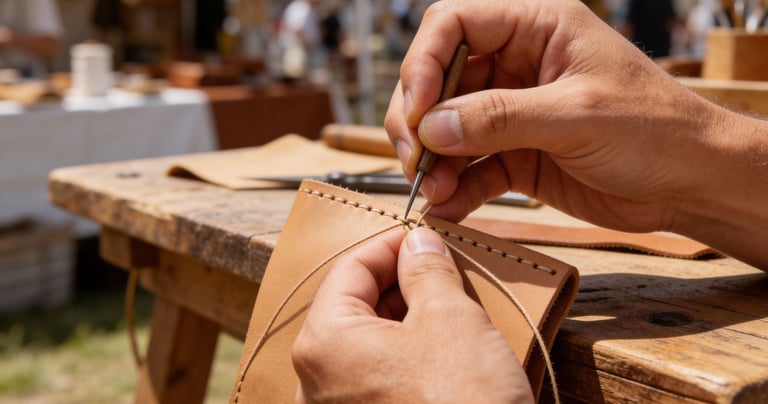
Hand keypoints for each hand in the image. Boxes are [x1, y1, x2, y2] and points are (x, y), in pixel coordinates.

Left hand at [292, 227, 533, 402]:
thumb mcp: (450, 319)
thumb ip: (426, 271)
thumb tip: (418, 242)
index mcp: (323, 343)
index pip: (350, 269)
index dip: (390, 244)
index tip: (423, 237)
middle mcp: (315, 382)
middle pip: (353, 307)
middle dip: (399, 284)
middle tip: (442, 271)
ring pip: (365, 343)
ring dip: (404, 318)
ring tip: (448, 308)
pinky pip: (374, 376)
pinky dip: (403, 354)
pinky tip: (440, 351)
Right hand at [385, 0, 767, 269]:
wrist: (690, 184)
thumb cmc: (655, 130)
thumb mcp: (577, 115)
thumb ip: (501, 117)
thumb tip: (432, 126)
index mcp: (535, 29)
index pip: (453, 25)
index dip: (424, 64)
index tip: (417, 111)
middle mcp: (516, 65)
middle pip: (438, 79)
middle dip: (419, 120)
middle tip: (416, 158)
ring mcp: (512, 112)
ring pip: (447, 128)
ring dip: (433, 160)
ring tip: (432, 192)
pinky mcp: (515, 155)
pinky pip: (470, 167)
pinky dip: (454, 188)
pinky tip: (448, 208)